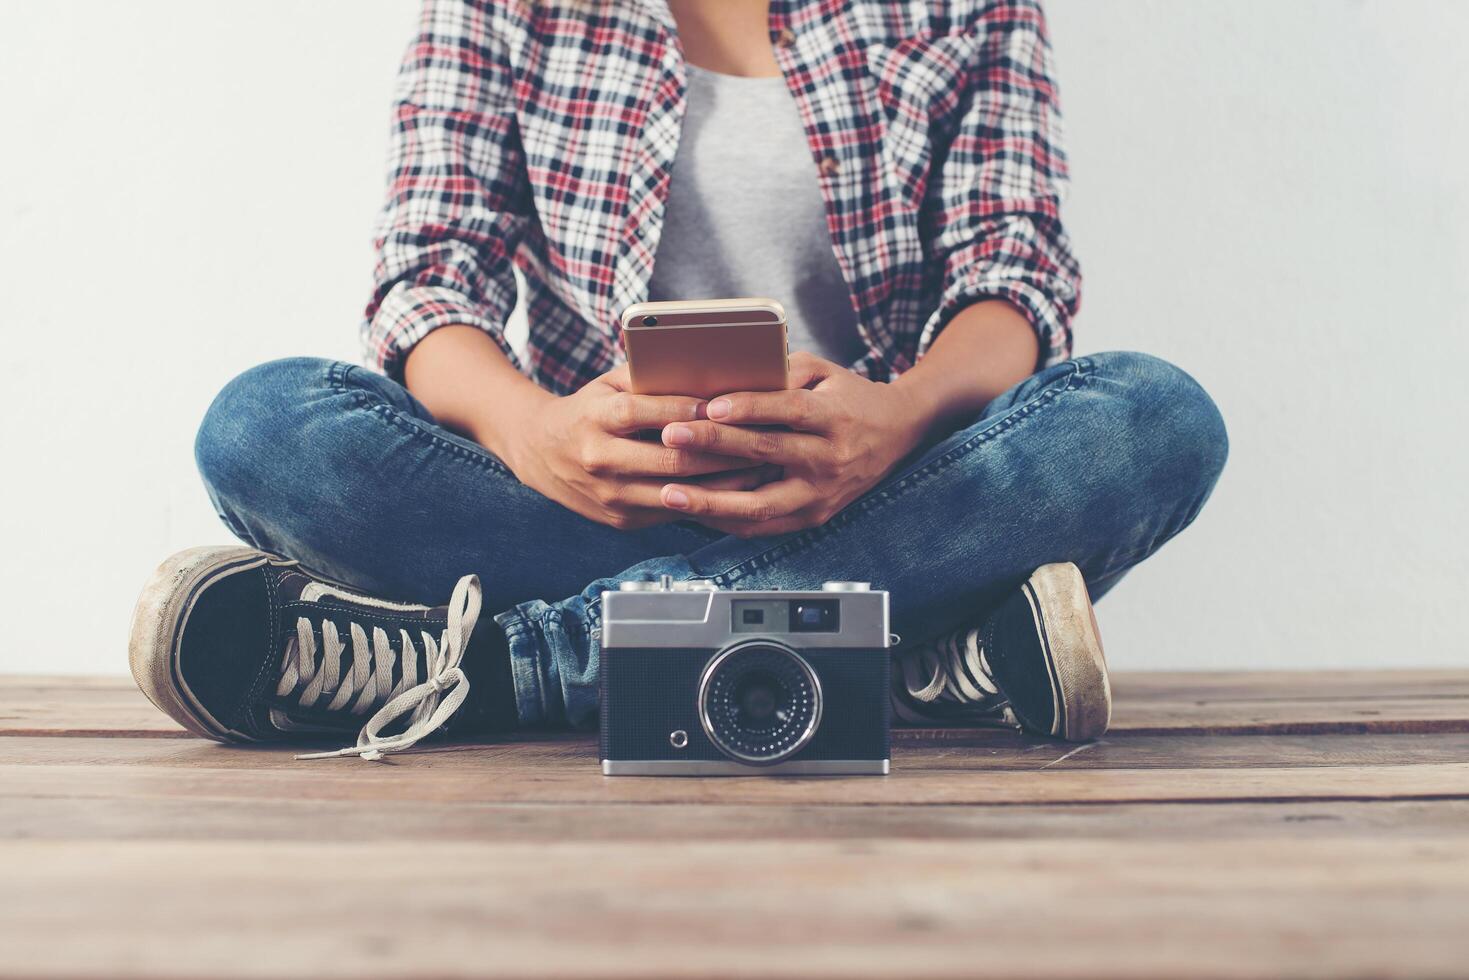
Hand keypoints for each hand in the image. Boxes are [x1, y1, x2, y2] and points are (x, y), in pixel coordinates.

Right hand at [503, 365, 769, 529]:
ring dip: (725, 482)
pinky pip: (674, 512)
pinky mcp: (621, 520)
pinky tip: (738, 489)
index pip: (641, 413)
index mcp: (593, 419)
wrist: (539, 453)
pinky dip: (709, 500)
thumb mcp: (607, 386)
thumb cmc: (587, 410)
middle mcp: (599, 460)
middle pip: (669, 460)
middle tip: (760, 439)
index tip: (720, 403)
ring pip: (678, 492)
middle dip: (720, 452)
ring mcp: (610, 497)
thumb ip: (648, 377)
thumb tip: (704, 368)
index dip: (682, 409)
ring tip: (761, 465)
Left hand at [656, 352, 928, 536]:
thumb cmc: (848, 397)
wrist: (896, 435)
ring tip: (670, 494)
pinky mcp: (813, 517)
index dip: (749, 408)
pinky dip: (725, 520)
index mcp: (836, 417)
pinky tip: (692, 512)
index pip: (789, 411)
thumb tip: (730, 373)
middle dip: (715, 446)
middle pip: (768, 453)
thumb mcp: (824, 372)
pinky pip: (763, 526)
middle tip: (671, 437)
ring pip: (762, 504)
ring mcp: (822, 494)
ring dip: (712, 501)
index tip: (709, 406)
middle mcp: (831, 459)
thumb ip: (782, 371)